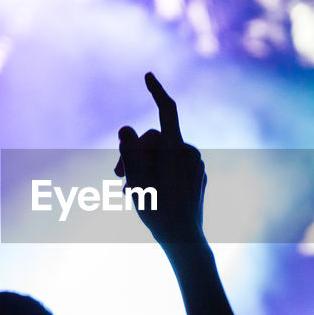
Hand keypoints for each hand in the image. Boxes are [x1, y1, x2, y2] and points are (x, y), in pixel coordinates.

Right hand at [115, 73, 205, 244]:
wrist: (184, 238)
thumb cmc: (158, 211)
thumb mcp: (136, 182)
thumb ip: (130, 153)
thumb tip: (125, 129)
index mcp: (176, 149)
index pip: (167, 110)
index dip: (156, 91)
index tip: (148, 76)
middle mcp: (189, 152)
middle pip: (155, 138)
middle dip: (134, 152)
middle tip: (116, 175)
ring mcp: (196, 164)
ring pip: (163, 152)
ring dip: (144, 165)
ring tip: (130, 190)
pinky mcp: (197, 174)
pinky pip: (174, 164)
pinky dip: (159, 171)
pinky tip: (150, 192)